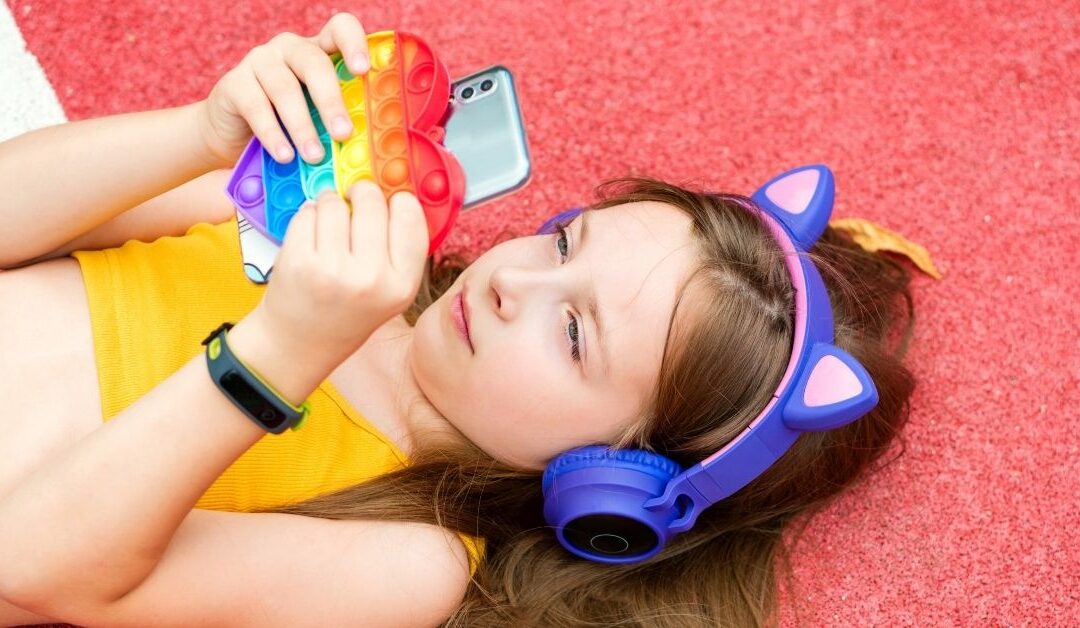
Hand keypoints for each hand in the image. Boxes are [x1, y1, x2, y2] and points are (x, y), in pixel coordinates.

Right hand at [196, 13, 370, 167]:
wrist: (235, 136)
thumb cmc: (289, 126)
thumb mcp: (318, 119)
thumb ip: (340, 120)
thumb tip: (366, 146)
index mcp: (319, 51)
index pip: (339, 30)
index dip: (353, 44)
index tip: (363, 70)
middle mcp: (289, 48)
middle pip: (314, 63)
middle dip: (331, 101)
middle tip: (342, 134)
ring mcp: (259, 61)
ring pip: (285, 88)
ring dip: (302, 126)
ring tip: (314, 156)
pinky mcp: (233, 83)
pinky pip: (255, 106)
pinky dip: (272, 134)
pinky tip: (284, 155)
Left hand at [249, 182, 429, 366]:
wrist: (300, 343)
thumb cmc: (346, 312)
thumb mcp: (389, 290)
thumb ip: (398, 247)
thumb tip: (395, 186)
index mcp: (402, 285)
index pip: (410, 216)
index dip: (398, 200)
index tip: (390, 200)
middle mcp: (371, 278)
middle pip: (372, 201)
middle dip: (361, 194)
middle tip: (354, 200)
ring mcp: (333, 270)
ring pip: (334, 202)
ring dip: (330, 203)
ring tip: (328, 223)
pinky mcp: (299, 262)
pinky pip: (306, 214)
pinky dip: (307, 217)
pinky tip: (310, 237)